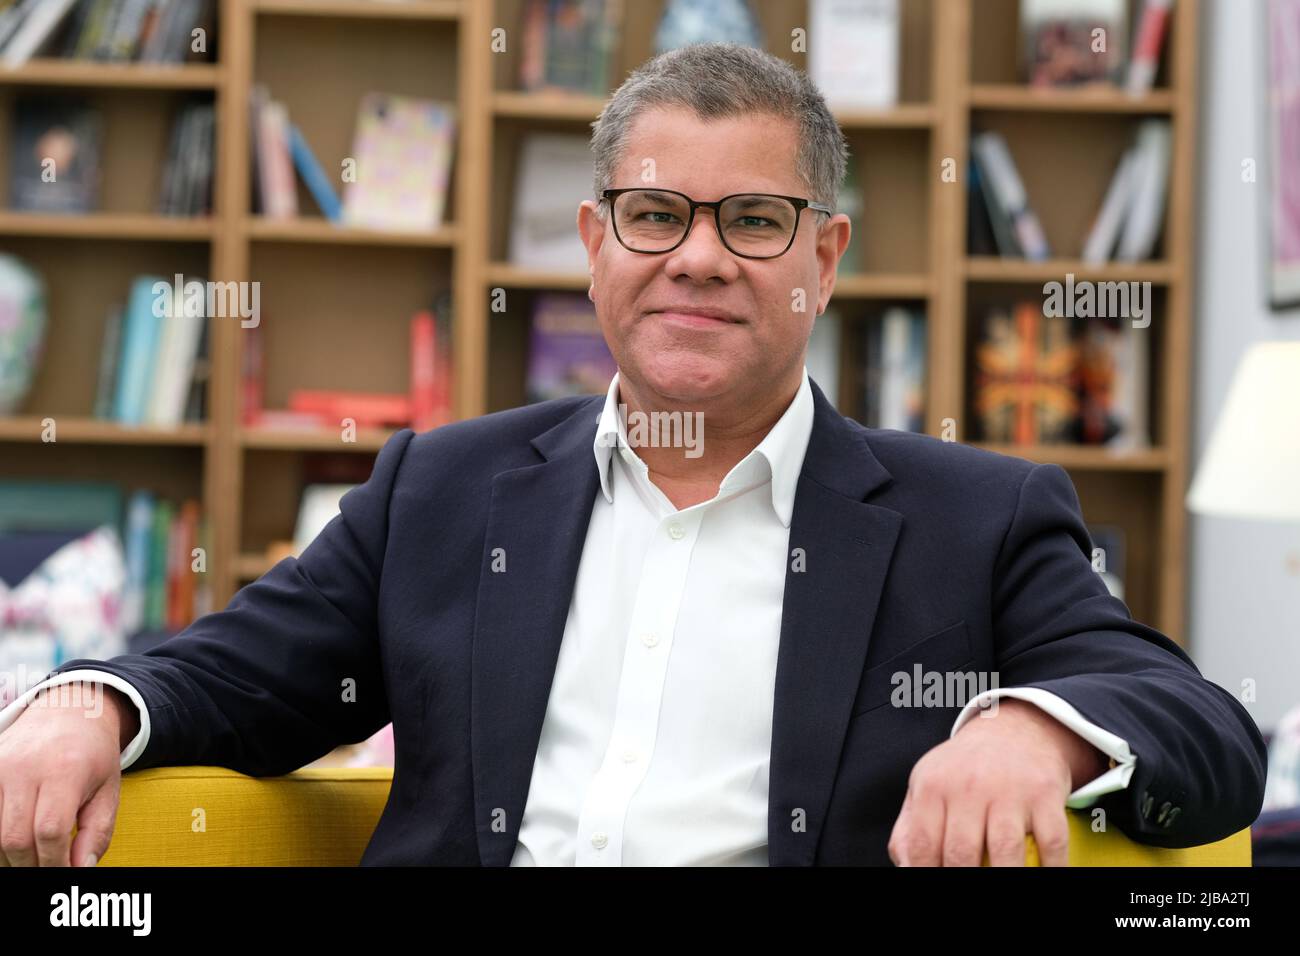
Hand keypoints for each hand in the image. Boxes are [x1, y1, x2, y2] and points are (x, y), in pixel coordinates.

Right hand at [0, 682, 134, 865]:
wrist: (70, 712)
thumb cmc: (93, 756)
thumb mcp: (108, 791)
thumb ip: (97, 833)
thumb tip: (79, 870)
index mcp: (65, 770)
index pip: (50, 831)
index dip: (54, 863)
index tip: (63, 874)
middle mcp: (25, 767)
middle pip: (15, 837)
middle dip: (29, 865)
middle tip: (46, 869)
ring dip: (10, 855)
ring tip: (32, 856)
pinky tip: (14, 840)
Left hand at [887, 698, 1107, 866]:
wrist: (1014, 731)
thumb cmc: (965, 769)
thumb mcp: (927, 785)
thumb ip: (910, 828)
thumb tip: (908, 867)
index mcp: (933, 786)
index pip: (922, 845)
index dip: (925, 873)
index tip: (935, 885)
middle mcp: (969, 786)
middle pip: (961, 853)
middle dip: (962, 880)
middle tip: (967, 887)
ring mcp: (1010, 790)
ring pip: (1006, 853)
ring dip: (1004, 878)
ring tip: (1001, 884)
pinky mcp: (1045, 794)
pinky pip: (1052, 843)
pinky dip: (1051, 867)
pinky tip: (1043, 872)